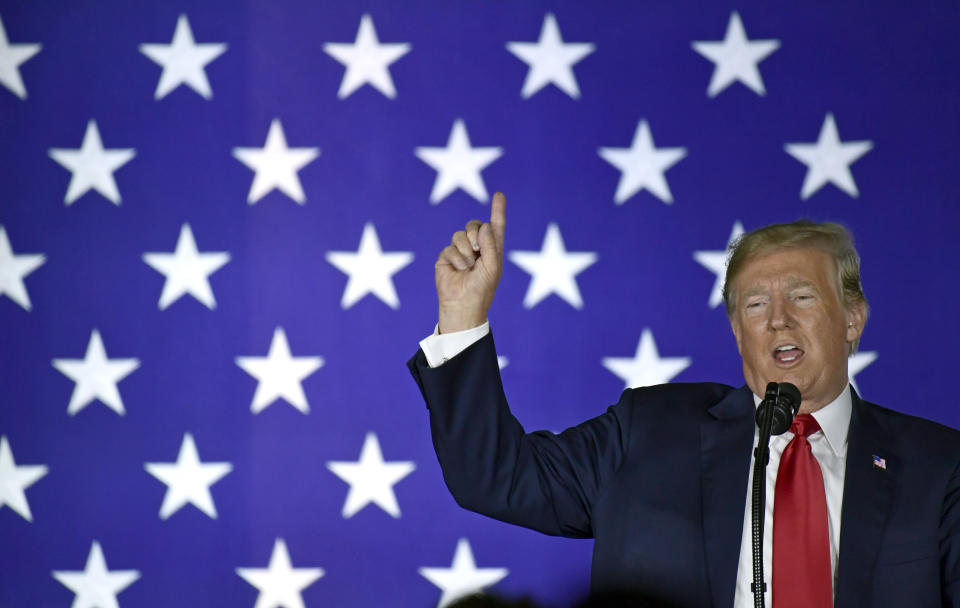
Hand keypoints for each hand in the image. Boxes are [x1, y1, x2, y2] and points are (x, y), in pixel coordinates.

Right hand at [435, 192, 505, 332]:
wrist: (463, 305)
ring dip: (466, 248)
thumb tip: (483, 227)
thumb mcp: (492, 266)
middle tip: (477, 249)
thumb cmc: (482, 289)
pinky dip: (456, 257)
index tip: (499, 195)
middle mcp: (477, 248)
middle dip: (475, 232)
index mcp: (492, 249)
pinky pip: (450, 247)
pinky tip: (460, 269)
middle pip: (474, 225)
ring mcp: (460, 252)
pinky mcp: (446, 257)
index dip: (497, 210)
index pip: (495, 226)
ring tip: (468, 265)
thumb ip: (490, 244)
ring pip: (460, 234)